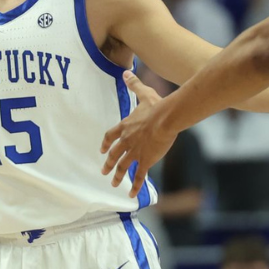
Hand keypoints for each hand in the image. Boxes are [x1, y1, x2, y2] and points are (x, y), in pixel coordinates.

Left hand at [101, 71, 172, 198]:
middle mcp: (127, 140)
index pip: (110, 136)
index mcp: (126, 126)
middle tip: (103, 172)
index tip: (103, 151)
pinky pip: (138, 175)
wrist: (166, 118)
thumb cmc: (156, 106)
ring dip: (117, 176)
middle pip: (114, 154)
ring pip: (123, 166)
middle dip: (108, 164)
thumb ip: (134, 85)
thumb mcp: (144, 94)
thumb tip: (126, 73)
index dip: (106, 144)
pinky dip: (134, 186)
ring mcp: (136, 152)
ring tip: (114, 184)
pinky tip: (131, 195)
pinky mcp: (146, 160)